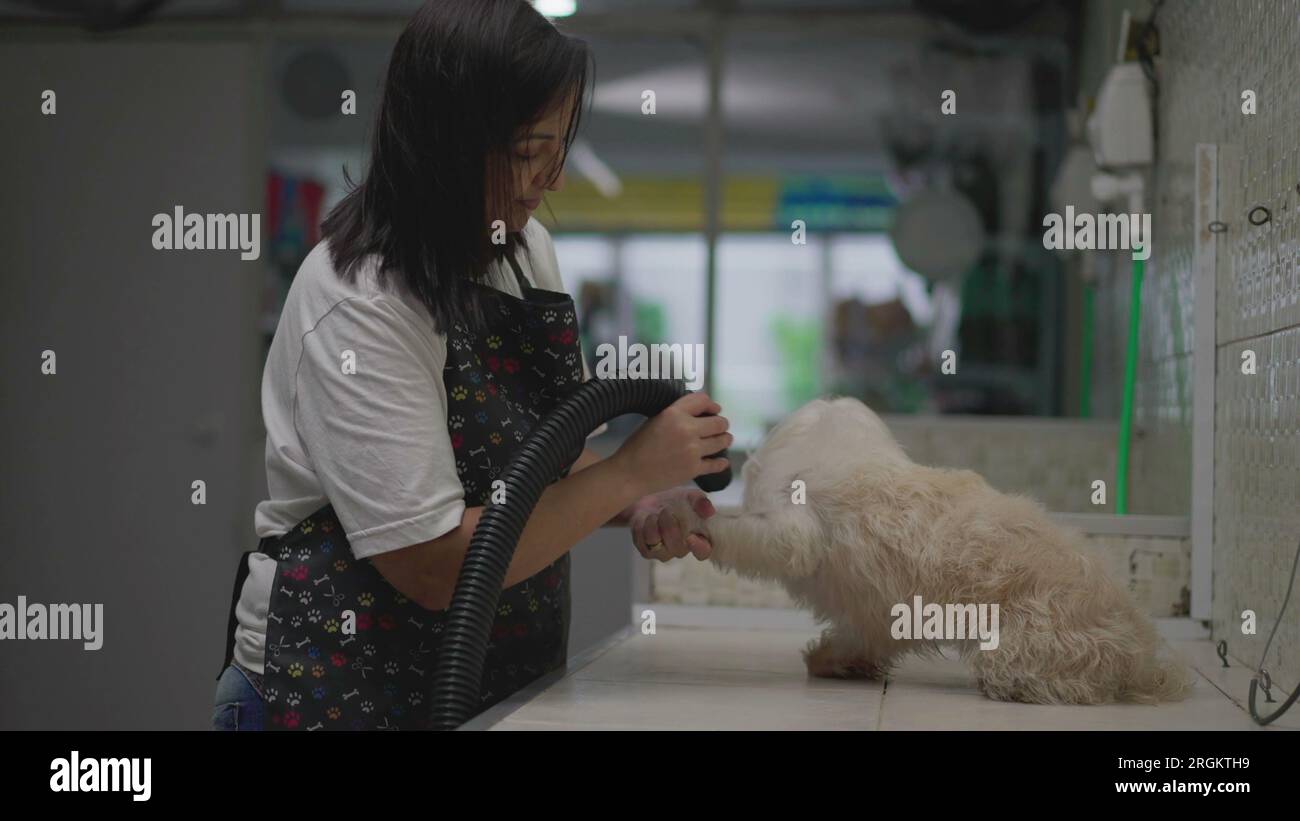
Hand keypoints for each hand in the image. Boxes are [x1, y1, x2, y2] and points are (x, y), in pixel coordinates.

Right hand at [610, 392, 730, 497]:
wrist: (630, 473)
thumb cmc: (637, 446)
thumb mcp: (655, 420)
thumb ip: (676, 415)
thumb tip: (697, 414)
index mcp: (674, 413)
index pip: (703, 401)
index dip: (712, 405)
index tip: (715, 410)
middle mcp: (687, 429)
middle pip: (719, 422)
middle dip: (722, 424)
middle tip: (720, 427)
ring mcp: (693, 450)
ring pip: (722, 441)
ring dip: (725, 439)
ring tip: (724, 440)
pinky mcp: (694, 469)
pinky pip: (716, 464)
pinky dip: (721, 463)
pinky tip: (722, 461)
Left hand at [626, 488, 714, 561]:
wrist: (649, 500)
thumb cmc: (675, 501)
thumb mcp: (690, 496)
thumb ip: (700, 502)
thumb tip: (709, 511)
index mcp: (697, 539)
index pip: (703, 552)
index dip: (699, 548)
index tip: (690, 537)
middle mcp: (681, 549)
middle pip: (678, 549)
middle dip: (670, 528)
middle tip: (666, 510)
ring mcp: (664, 553)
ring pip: (659, 549)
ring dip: (654, 528)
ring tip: (654, 514)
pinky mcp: (647, 552)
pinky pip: (644, 546)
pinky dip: (643, 530)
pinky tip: (645, 519)